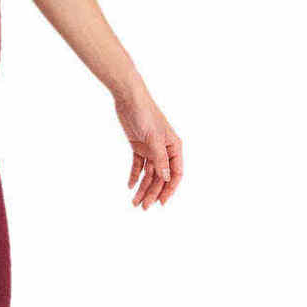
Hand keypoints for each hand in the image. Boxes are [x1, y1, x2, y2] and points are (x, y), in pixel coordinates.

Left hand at [114, 80, 182, 208]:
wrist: (129, 100)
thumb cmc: (146, 114)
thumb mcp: (153, 139)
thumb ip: (160, 159)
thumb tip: (167, 178)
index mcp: (174, 146)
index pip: (176, 173)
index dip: (170, 189)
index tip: (162, 202)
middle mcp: (164, 149)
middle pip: (161, 177)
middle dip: (153, 192)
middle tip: (143, 207)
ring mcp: (151, 149)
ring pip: (149, 174)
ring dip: (142, 188)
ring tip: (134, 202)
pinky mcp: (139, 147)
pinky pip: (138, 166)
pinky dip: (134, 176)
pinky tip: (130, 186)